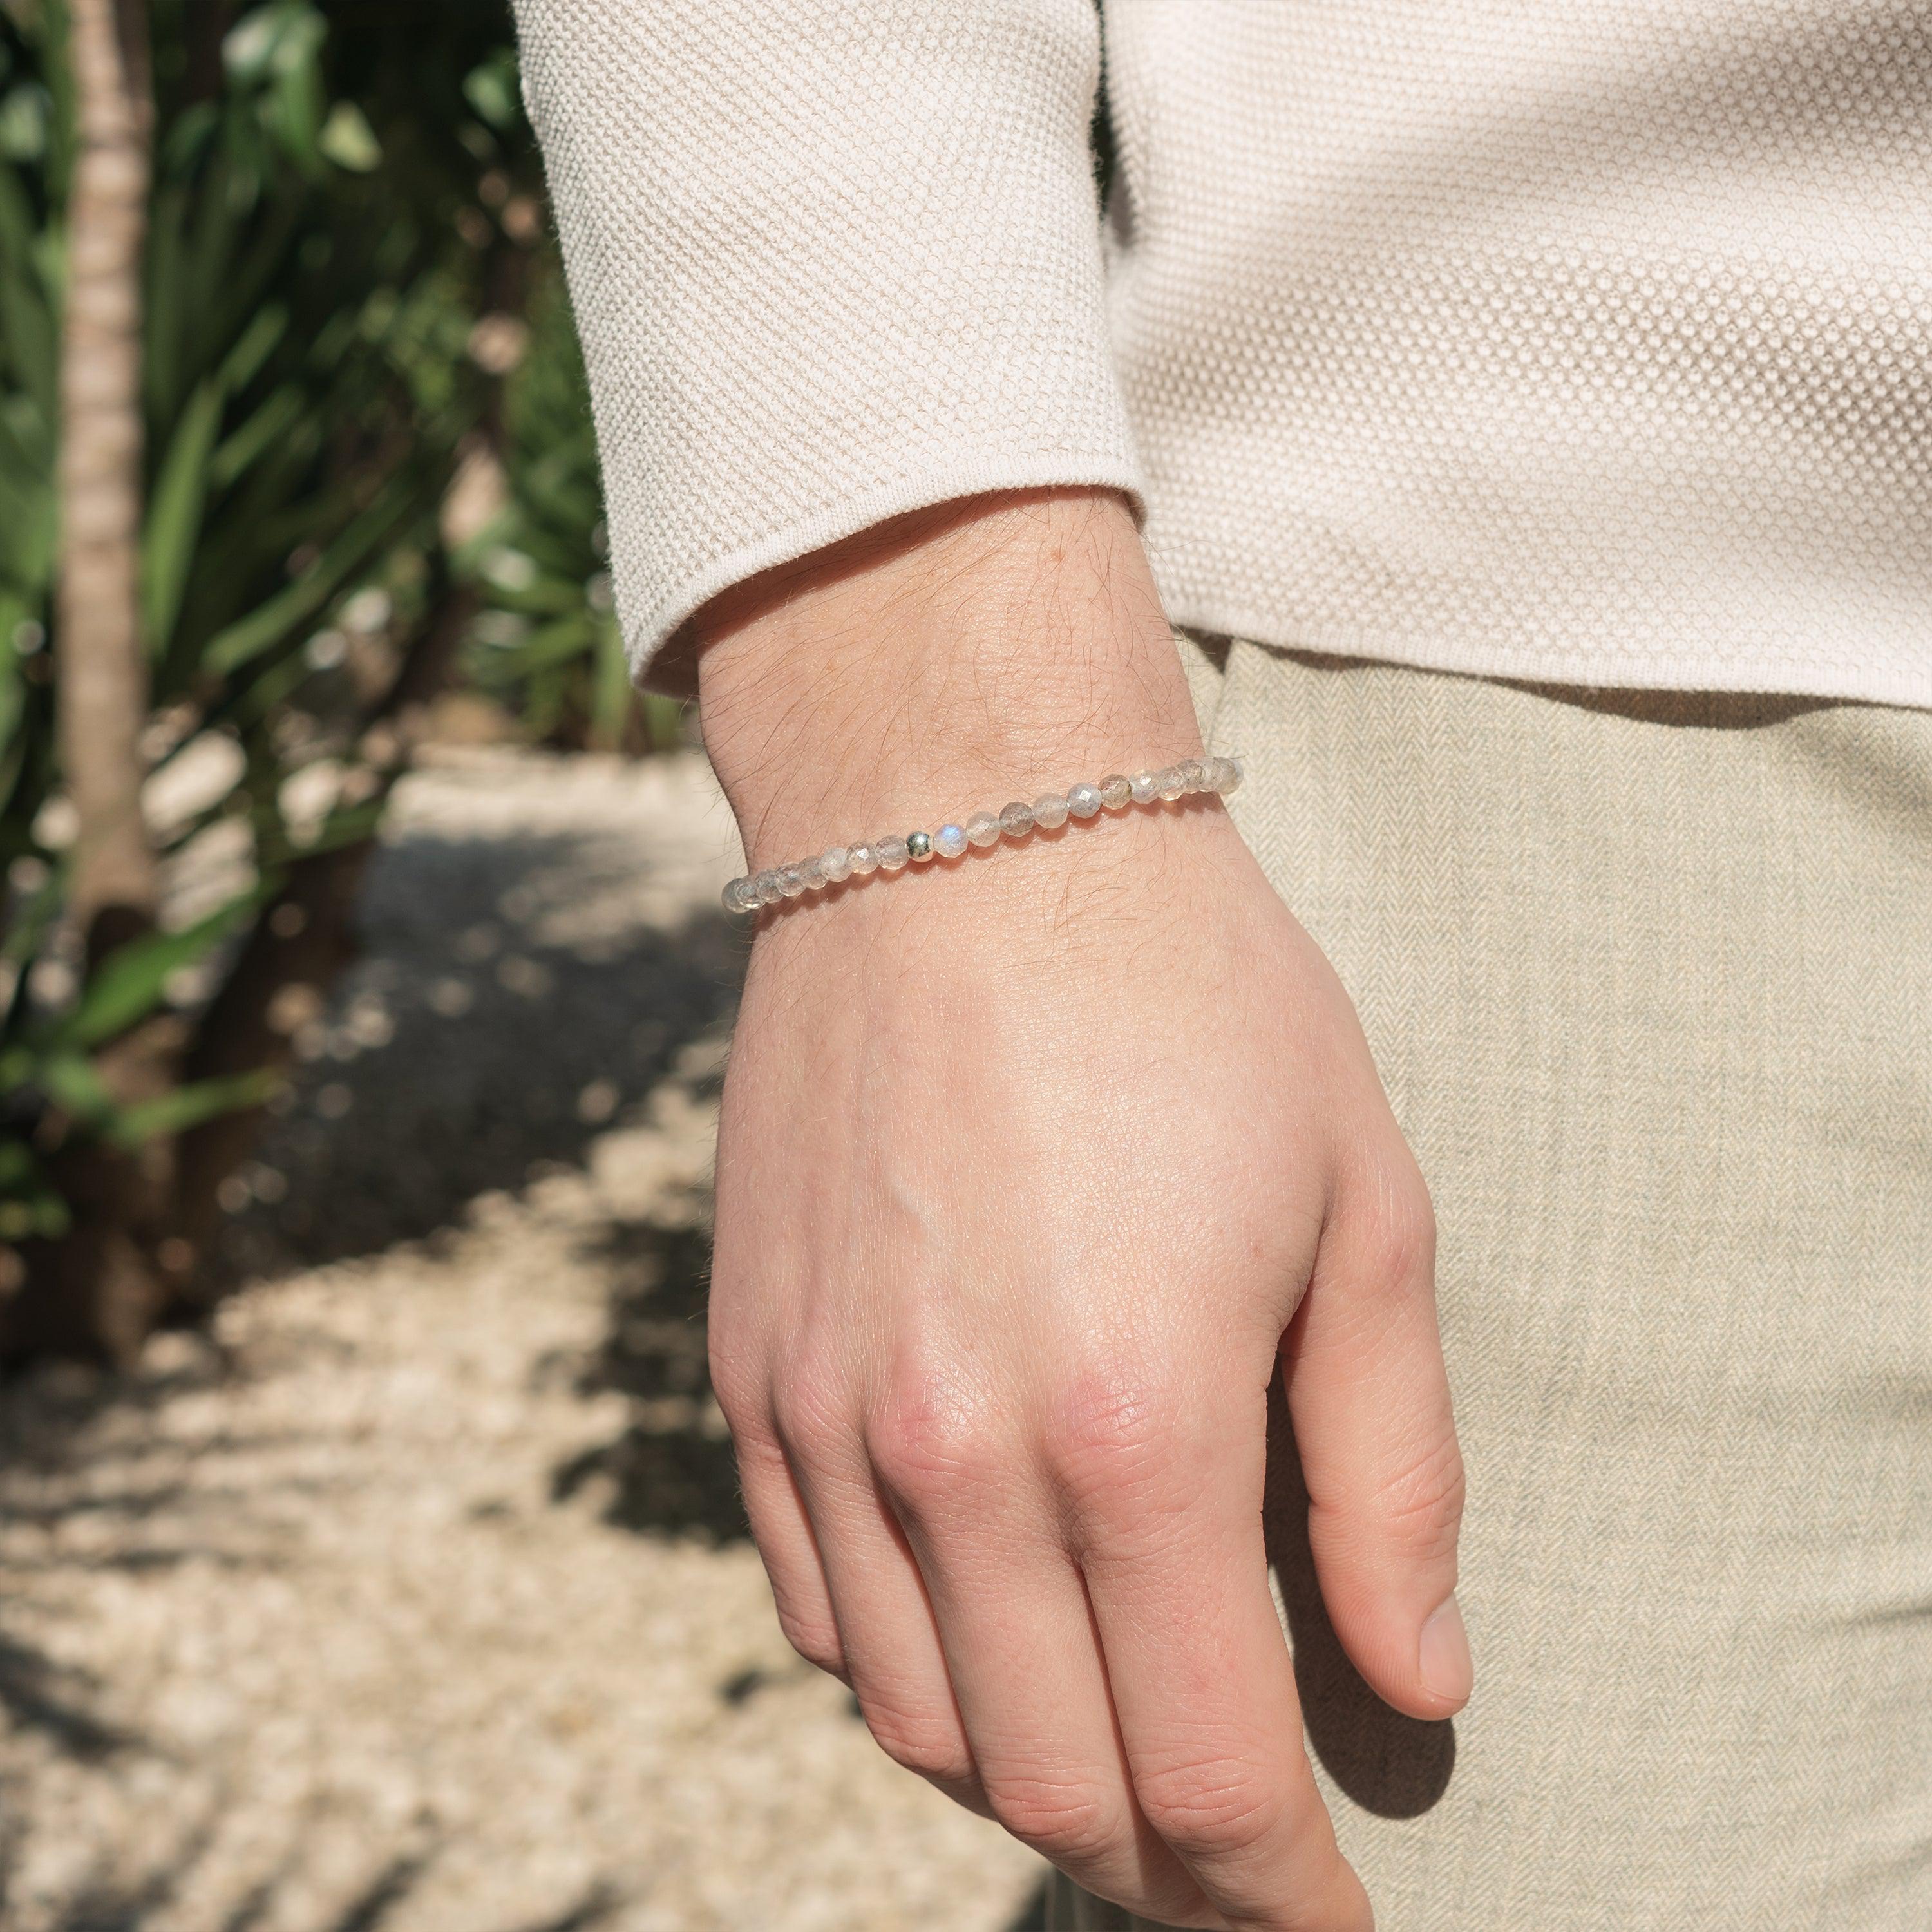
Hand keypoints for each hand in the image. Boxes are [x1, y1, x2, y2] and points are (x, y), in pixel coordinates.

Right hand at [698, 491, 1469, 1930]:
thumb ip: (1390, 1477)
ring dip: (1027, 1775)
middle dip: (1161, 1853)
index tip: (1324, 1922)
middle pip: (1050, 1785)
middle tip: (1233, 1834)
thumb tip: (1413, 1688)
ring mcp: (825, 1422)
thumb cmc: (1194, 1002)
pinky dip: (903, 1670)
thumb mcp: (1364, 1215)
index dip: (1280, 1890)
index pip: (1206, 1770)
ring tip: (1111, 1741)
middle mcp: (950, 1458)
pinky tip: (976, 1620)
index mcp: (1132, 1427)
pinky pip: (809, 1609)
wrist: (957, 836)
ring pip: (913, 1724)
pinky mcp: (747, 1375)